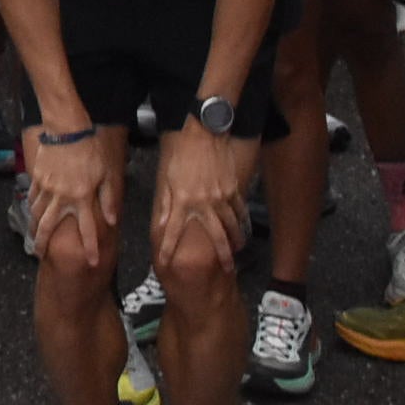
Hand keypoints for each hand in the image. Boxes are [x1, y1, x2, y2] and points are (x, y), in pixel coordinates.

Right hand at [22, 126, 117, 263]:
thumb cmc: (90, 150)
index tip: (92, 263)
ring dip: (34, 228)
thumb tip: (112, 221)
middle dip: (42, 243)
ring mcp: (46, 188)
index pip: (87, 230)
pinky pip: (33, 197)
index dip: (90, 248)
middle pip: (49, 227)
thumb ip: (107, 199)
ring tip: (32, 238)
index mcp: (82, 198)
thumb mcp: (105, 174)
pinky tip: (32, 212)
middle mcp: (62, 198)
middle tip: (39, 255)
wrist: (66, 129)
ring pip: (37, 213)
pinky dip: (32, 207)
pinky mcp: (37, 178)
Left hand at [151, 119, 246, 265]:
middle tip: (228, 269)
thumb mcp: (167, 178)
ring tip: (237, 250)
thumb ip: (167, 203)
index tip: (165, 262)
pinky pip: (240, 210)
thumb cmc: (182, 154)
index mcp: (184, 201)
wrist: (204, 134)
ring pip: (232, 225)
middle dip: (222, 255)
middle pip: (215, 236)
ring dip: (236, 240)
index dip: (167, 248)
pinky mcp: (234, 189)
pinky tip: (243, 227)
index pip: (173, 231)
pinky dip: (242, 221)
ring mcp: (222, 197)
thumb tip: (161, 224)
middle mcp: (204, 204)